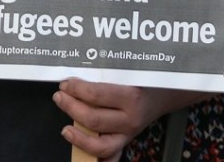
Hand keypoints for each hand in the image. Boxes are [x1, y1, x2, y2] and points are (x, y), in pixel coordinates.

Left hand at [53, 78, 182, 161]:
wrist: (164, 94)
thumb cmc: (142, 80)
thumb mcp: (128, 72)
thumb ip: (105, 74)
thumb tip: (76, 76)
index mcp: (131, 97)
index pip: (95, 95)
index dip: (75, 89)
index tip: (65, 83)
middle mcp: (130, 119)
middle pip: (93, 119)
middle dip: (71, 108)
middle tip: (59, 97)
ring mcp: (128, 135)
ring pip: (99, 146)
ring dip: (78, 138)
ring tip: (66, 128)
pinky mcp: (126, 143)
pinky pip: (112, 157)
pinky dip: (97, 159)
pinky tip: (83, 155)